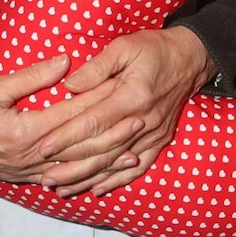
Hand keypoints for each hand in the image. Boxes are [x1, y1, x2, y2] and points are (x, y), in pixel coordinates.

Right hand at [0, 54, 145, 183]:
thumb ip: (32, 77)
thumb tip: (66, 61)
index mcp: (24, 131)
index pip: (70, 114)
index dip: (98, 101)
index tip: (122, 88)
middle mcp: (32, 156)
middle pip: (80, 146)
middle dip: (112, 134)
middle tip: (140, 118)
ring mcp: (30, 171)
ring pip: (76, 168)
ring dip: (106, 160)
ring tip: (134, 151)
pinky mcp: (27, 177)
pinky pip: (63, 179)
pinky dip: (87, 177)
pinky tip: (104, 174)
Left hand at [40, 28, 213, 195]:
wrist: (192, 57)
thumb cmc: (154, 49)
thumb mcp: (125, 47)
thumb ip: (97, 67)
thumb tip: (69, 86)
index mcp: (133, 96)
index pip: (94, 122)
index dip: (67, 136)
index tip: (43, 147)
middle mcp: (144, 120)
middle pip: (103, 149)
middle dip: (71, 165)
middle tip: (45, 178)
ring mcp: (154, 133)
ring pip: (116, 163)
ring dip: (88, 178)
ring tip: (62, 189)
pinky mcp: (160, 140)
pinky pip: (138, 166)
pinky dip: (117, 180)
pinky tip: (97, 190)